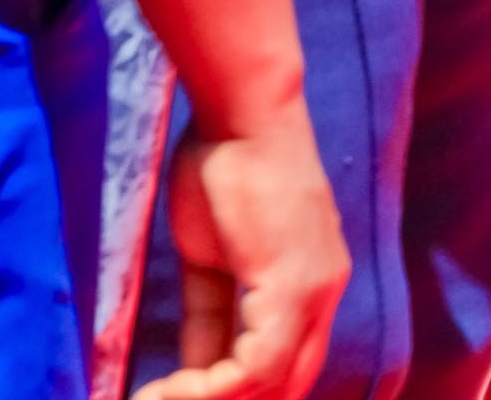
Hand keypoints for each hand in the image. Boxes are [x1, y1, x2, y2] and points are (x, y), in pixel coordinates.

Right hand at [132, 98, 343, 399]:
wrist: (240, 117)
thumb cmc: (222, 172)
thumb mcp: (211, 264)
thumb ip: (211, 321)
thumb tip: (194, 374)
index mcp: (312, 288)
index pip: (284, 370)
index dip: (232, 394)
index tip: (169, 395)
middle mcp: (325, 295)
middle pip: (285, 386)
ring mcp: (314, 291)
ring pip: (270, 384)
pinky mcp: (292, 285)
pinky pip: (256, 366)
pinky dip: (207, 389)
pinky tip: (165, 389)